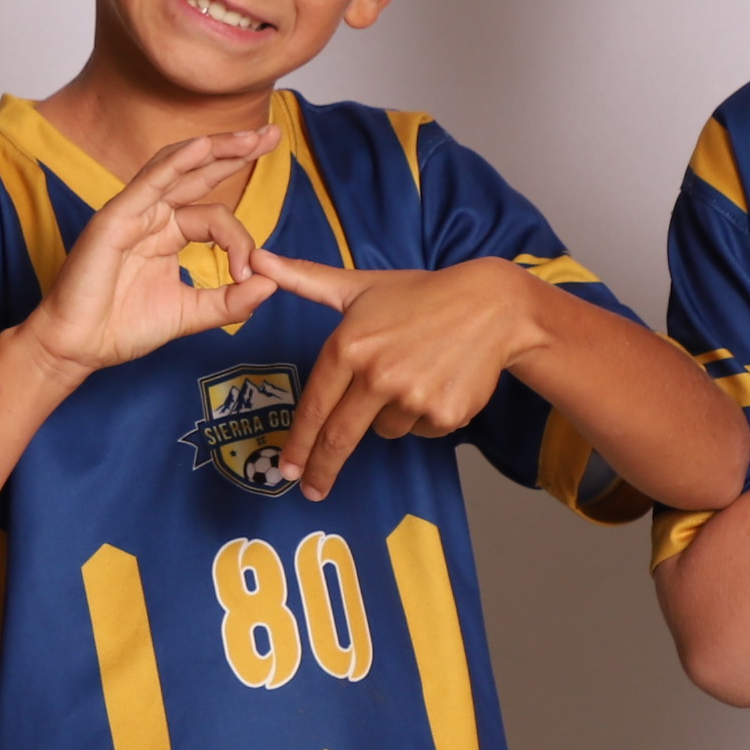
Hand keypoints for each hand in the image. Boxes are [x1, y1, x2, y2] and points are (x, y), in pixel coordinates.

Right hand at [25, 127, 281, 378]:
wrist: (79, 348)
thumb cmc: (123, 328)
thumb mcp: (191, 313)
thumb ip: (230, 301)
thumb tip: (272, 283)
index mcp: (167, 234)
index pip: (215, 217)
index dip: (240, 241)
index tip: (250, 275)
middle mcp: (151, 216)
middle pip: (199, 173)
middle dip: (237, 152)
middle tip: (272, 135)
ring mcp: (133, 213)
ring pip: (177, 168)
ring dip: (215, 148)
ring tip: (250, 136)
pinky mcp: (115, 218)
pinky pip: (149, 183)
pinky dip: (176, 162)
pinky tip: (203, 146)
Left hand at [247, 250, 539, 500]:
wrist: (491, 306)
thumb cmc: (420, 296)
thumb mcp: (360, 287)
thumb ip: (305, 278)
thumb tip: (258, 259)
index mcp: (350, 345)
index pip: (315, 407)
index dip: (298, 443)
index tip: (286, 470)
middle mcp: (377, 374)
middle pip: (340, 436)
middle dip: (322, 468)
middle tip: (311, 489)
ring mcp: (412, 397)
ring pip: (385, 430)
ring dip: (390, 415)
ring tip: (412, 375)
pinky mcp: (444, 414)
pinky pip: (420, 431)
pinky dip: (422, 416)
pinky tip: (436, 382)